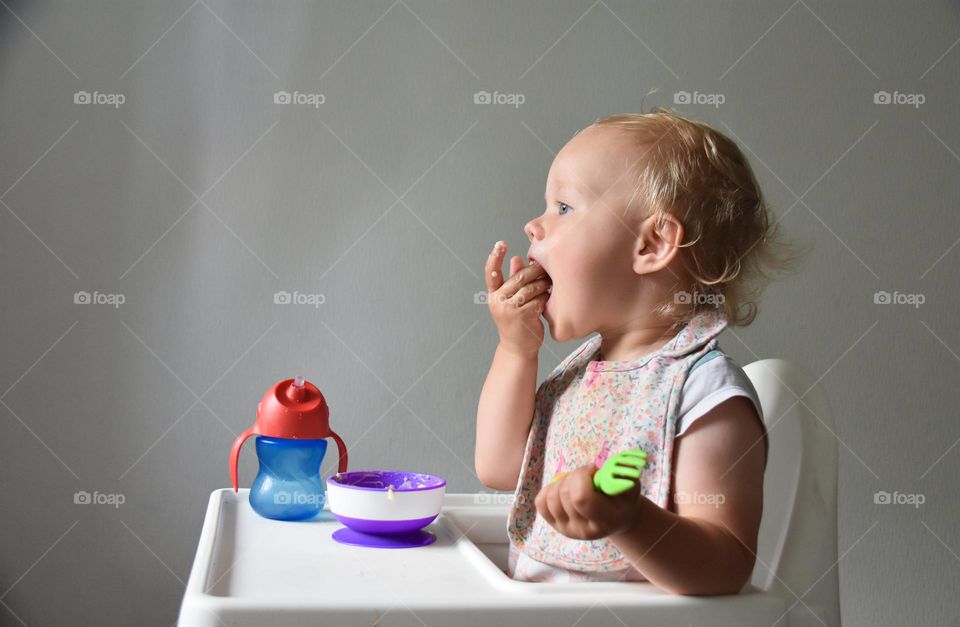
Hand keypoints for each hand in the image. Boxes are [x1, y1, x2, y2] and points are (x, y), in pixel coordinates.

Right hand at [484, 240, 550, 356]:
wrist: (518, 348)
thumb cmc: (517, 322)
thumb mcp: (511, 301)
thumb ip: (513, 280)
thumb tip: (517, 258)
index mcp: (493, 295)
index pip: (491, 273)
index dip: (495, 257)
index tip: (501, 244)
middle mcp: (498, 301)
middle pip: (519, 277)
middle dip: (535, 272)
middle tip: (547, 269)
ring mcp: (509, 309)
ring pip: (531, 288)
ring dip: (543, 285)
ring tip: (549, 285)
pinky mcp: (522, 316)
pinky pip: (538, 299)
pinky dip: (545, 299)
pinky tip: (548, 301)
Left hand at [535, 464, 643, 540]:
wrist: (618, 517)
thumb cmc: (624, 498)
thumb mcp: (630, 486)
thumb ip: (622, 476)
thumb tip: (606, 470)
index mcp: (604, 520)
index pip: (581, 498)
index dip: (582, 476)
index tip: (593, 470)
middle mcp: (582, 529)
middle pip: (564, 494)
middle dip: (574, 475)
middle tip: (587, 475)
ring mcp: (566, 529)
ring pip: (550, 497)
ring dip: (562, 482)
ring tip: (577, 482)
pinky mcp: (554, 525)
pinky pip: (540, 502)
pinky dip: (549, 489)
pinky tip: (565, 488)